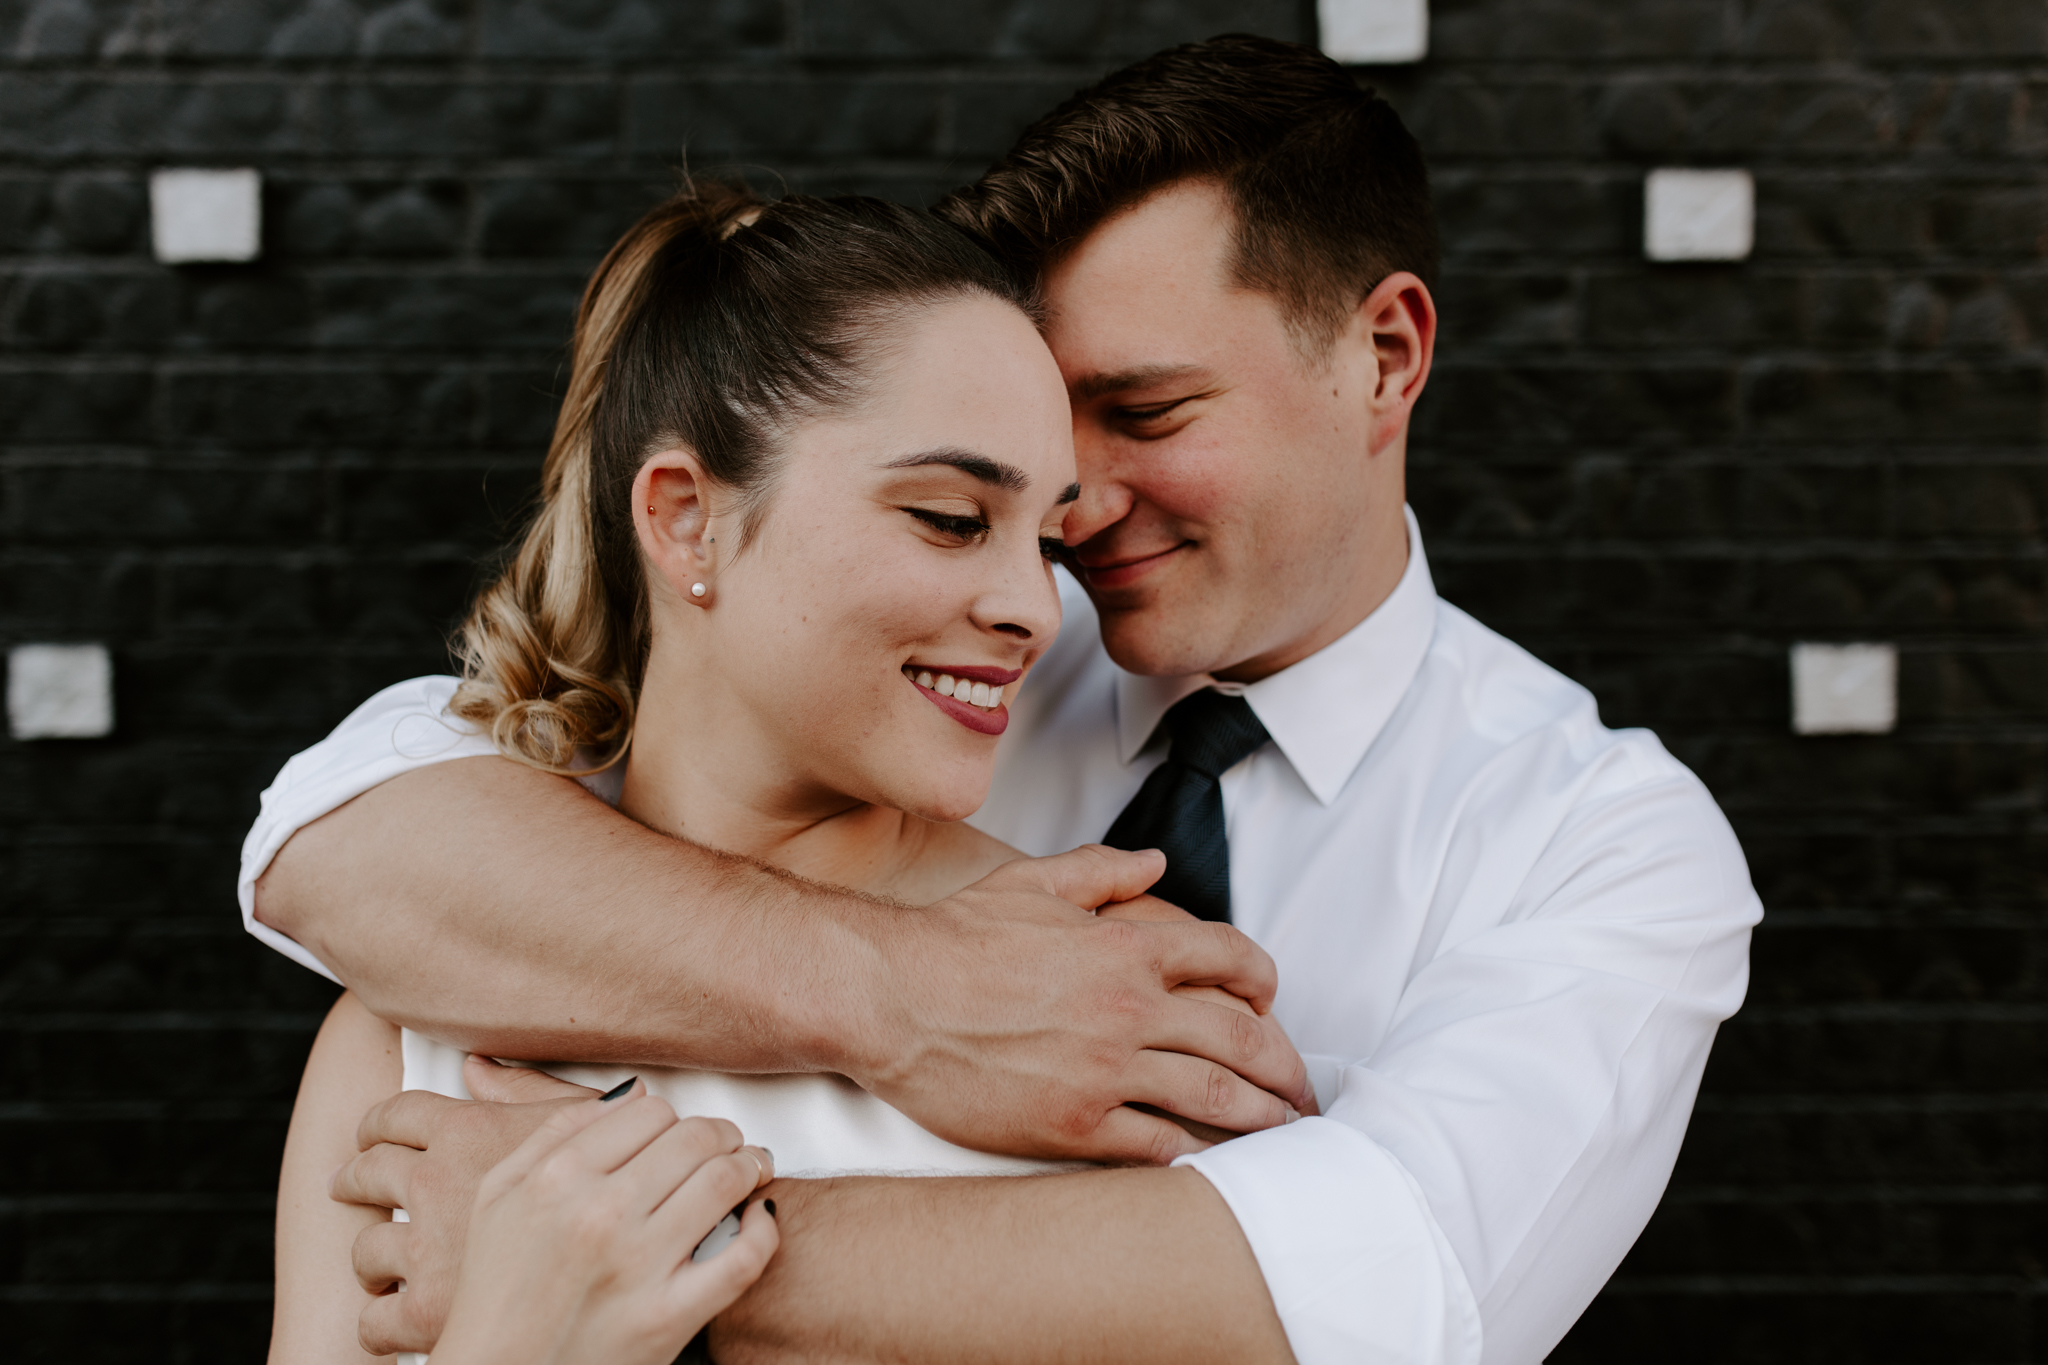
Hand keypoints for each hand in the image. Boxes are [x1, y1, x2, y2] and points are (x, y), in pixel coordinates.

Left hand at [331, 1063, 594, 1354]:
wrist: (620, 1260)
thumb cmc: (613, 1184)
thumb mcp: (580, 1121)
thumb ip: (523, 1090)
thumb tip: (477, 1066)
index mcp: (467, 1132)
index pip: (396, 1114)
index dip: (377, 1123)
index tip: (371, 1133)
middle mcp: (435, 1184)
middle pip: (367, 1172)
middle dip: (352, 1178)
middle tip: (348, 1185)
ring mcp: (426, 1249)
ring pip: (365, 1248)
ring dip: (369, 1256)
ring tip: (377, 1265)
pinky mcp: (425, 1312)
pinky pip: (375, 1320)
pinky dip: (379, 1322)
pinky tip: (394, 1318)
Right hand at [429, 1087, 776, 1364]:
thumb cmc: (495, 1293)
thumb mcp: (498, 1195)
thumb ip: (556, 1131)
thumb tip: (630, 1093)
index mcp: (556, 1178)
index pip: (650, 1111)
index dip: (674, 1117)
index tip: (681, 1131)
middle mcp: (599, 1214)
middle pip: (694, 1138)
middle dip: (721, 1135)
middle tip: (728, 1145)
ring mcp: (637, 1266)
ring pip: (724, 1181)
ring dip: (748, 1166)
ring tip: (748, 1171)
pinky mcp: (667, 1317)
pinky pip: (742, 1258)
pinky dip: (762, 1229)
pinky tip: (755, 1220)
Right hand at [857, 845, 1315, 1165]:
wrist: (890, 997)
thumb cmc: (953, 938)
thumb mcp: (1033, 883)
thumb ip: (1102, 870)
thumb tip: (1154, 862)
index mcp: (1126, 947)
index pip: (1230, 957)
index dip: (1263, 980)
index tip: (1271, 1002)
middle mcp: (1128, 1009)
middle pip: (1241, 1039)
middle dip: (1285, 1066)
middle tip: (1302, 1087)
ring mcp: (1105, 1071)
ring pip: (1213, 1097)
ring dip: (1260, 1116)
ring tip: (1282, 1129)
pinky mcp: (1073, 1125)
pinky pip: (1156, 1145)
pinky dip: (1191, 1152)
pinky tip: (1206, 1158)